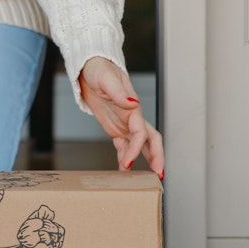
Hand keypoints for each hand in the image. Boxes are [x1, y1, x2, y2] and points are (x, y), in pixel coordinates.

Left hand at [78, 57, 164, 179]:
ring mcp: (125, 123)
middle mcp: (132, 118)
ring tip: (143, 180)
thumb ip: (119, 92)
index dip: (137, 148)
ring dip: (144, 161)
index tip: (129, 162)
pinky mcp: (116, 127)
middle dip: (156, 158)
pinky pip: (124, 145)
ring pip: (141, 146)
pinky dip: (126, 158)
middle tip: (158, 176)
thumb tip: (133, 103)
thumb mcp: (107, 79)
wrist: (89, 69)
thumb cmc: (99, 70)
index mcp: (133, 108)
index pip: (141, 133)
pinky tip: (124, 170)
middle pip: (151, 141)